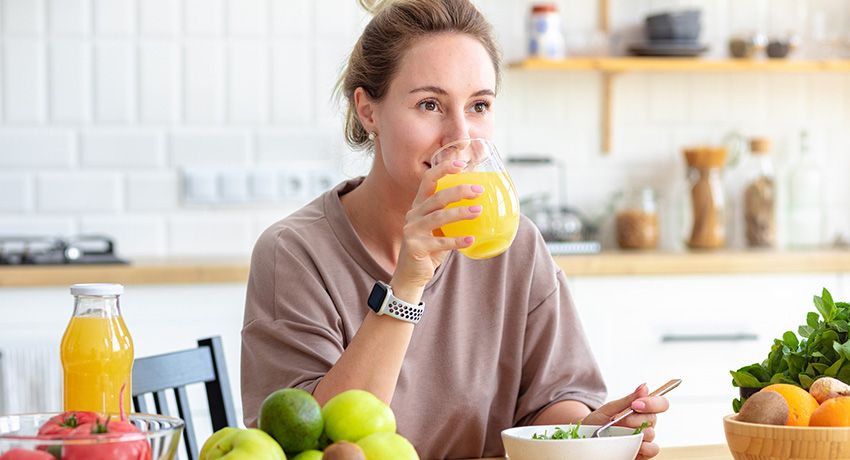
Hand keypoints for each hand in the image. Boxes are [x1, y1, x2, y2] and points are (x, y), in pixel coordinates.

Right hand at [392, 159, 482, 288]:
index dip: (443, 169)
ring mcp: (412, 231)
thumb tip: (479, 205)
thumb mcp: (439, 229)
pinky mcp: (415, 247)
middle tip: (478, 191)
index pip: (428, 180)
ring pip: (438, 217)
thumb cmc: (429, 249)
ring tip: (478, 211)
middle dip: (458, 191)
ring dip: (460, 213)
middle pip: (436, 197)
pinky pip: (440, 242)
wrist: (411, 275)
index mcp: (418, 206)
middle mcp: (413, 215)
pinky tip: (471, 239)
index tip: (461, 164)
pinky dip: (457, 241)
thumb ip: (451, 217)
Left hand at [581, 383, 669, 459]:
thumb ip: (628, 399)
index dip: (653, 403)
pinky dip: (644, 447)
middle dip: (634, 418)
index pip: (660, 403)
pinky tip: (632, 444)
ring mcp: (644, 439)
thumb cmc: (598, 422)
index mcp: (641, 410)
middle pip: (653, 418)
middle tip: (620, 420)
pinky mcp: (643, 453)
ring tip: (620, 433)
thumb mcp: (609, 408)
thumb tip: (644, 386)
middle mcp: (645, 424)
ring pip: (651, 434)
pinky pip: (653, 449)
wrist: (586, 439)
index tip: (635, 405)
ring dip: (635, 432)